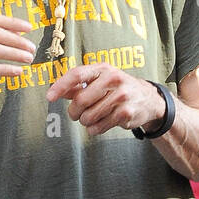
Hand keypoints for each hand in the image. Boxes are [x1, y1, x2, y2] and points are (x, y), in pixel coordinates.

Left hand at [47, 63, 166, 135]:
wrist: (148, 100)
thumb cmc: (118, 89)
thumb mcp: (100, 81)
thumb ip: (78, 86)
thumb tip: (56, 91)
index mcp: (103, 69)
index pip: (77, 75)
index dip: (60, 86)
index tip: (49, 97)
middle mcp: (113, 79)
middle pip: (80, 100)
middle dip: (74, 111)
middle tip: (76, 114)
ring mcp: (121, 96)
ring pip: (88, 116)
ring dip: (85, 122)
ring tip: (92, 118)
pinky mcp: (125, 113)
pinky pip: (98, 126)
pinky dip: (94, 129)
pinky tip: (100, 124)